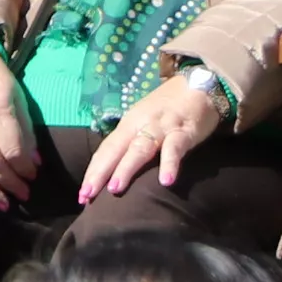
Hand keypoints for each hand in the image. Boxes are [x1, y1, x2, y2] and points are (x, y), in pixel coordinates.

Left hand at [80, 74, 230, 205]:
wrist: (200, 86)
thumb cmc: (168, 110)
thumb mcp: (144, 124)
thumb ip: (131, 145)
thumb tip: (113, 173)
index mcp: (128, 125)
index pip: (106, 150)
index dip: (93, 172)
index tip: (82, 196)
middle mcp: (140, 125)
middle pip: (116, 150)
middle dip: (100, 173)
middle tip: (86, 195)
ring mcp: (161, 127)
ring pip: (141, 148)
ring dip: (126, 168)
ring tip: (115, 189)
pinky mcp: (184, 131)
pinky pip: (175, 148)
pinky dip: (170, 164)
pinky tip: (166, 181)